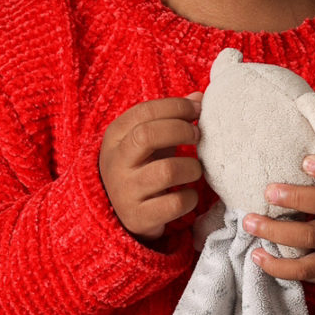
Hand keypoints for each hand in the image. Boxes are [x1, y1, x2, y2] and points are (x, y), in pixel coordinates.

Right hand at [99, 92, 202, 241]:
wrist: (121, 212)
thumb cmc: (141, 164)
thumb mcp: (149, 137)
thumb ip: (172, 115)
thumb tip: (199, 97)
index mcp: (115, 136)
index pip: (145, 111)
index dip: (176, 107)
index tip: (197, 110)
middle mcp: (115, 162)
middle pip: (148, 135)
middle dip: (181, 130)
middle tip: (197, 136)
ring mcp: (125, 192)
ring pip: (166, 171)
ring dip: (191, 166)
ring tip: (194, 168)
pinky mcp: (138, 218)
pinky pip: (174, 204)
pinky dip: (190, 197)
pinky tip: (188, 193)